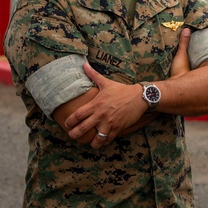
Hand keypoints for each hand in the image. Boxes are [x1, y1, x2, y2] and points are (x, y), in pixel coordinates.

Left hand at [63, 27, 194, 147]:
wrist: (139, 97)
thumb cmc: (121, 90)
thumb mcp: (106, 82)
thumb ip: (93, 75)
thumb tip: (84, 64)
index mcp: (96, 104)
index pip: (77, 115)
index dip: (70, 122)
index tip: (67, 124)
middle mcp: (101, 115)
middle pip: (82, 128)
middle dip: (75, 134)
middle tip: (72, 135)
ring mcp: (109, 123)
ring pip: (96, 138)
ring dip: (91, 143)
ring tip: (89, 143)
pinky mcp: (118, 128)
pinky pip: (108, 139)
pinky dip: (103, 143)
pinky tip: (101, 142)